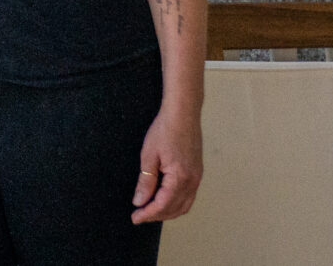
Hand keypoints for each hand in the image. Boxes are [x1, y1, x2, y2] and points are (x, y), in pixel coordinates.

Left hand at [132, 105, 201, 222]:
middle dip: (157, 216)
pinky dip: (176, 204)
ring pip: (184, 205)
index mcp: (180, 178)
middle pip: (175, 209)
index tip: (135, 218)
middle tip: (140, 216)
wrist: (183, 113)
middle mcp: (192, 181)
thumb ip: (145, 181)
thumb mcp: (149, 155)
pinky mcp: (197, 172)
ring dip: (168, 212)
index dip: (148, 214)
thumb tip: (139, 201)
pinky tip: (164, 200)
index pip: (162, 205)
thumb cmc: (165, 129)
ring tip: (150, 211)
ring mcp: (197, 177)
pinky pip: (189, 196)